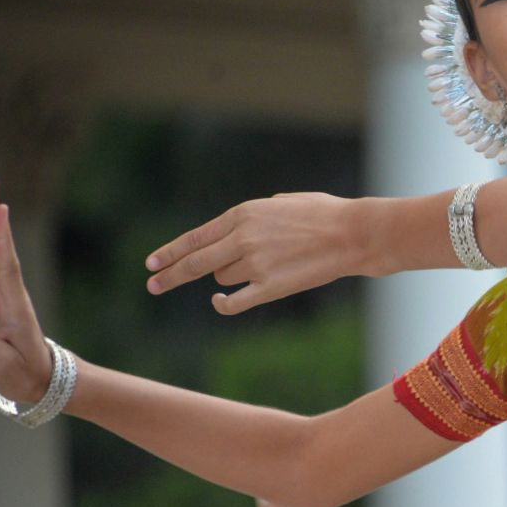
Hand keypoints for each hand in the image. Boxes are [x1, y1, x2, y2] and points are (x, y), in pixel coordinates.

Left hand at [145, 193, 366, 314]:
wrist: (355, 234)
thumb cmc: (325, 214)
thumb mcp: (283, 202)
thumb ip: (254, 215)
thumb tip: (238, 230)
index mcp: (243, 214)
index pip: (195, 238)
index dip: (170, 252)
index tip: (152, 263)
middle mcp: (242, 238)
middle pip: (194, 263)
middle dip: (168, 274)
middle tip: (152, 285)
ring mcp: (255, 263)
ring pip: (222, 278)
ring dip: (231, 277)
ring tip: (264, 267)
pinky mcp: (270, 287)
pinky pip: (235, 301)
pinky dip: (223, 304)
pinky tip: (218, 303)